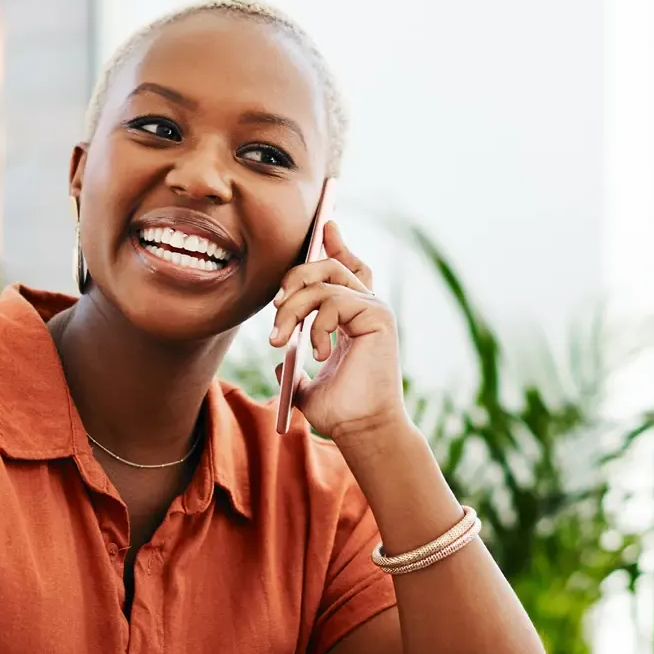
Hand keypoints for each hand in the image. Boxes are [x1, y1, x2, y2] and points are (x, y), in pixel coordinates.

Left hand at [270, 222, 403, 441]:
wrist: (360, 429)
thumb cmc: (339, 412)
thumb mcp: (305, 384)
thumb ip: (295, 366)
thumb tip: (282, 362)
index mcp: (354, 317)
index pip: (348, 269)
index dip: (337, 244)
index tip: (325, 224)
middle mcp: (367, 307)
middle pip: (328, 266)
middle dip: (293, 279)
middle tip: (275, 309)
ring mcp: (375, 308)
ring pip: (325, 279)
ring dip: (293, 307)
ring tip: (283, 340)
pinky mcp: (378, 315)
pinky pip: (335, 299)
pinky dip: (317, 324)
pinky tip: (319, 353)